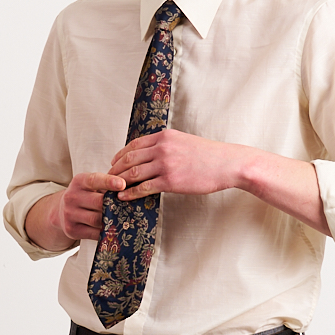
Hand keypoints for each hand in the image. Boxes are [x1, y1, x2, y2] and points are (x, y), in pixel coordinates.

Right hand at [27, 172, 128, 248]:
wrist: (62, 211)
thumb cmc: (86, 195)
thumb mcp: (92, 185)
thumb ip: (108, 185)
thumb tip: (133, 187)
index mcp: (78, 182)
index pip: (94, 180)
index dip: (108, 182)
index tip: (122, 184)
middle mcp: (71, 197)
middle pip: (98, 202)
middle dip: (115, 205)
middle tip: (132, 206)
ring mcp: (70, 214)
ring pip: (97, 220)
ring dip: (113, 220)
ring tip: (126, 219)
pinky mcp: (72, 230)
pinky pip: (94, 233)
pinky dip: (107, 232)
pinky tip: (116, 230)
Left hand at [108, 128, 251, 199]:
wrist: (228, 164)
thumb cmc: (209, 155)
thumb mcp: (184, 142)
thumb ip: (167, 145)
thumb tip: (152, 152)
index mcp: (164, 136)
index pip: (134, 145)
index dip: (120, 155)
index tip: (113, 164)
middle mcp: (162, 148)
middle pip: (129, 159)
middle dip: (114, 170)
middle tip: (107, 179)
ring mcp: (165, 164)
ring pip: (133, 173)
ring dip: (119, 182)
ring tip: (111, 189)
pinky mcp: (171, 181)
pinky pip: (144, 188)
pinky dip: (131, 193)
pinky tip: (123, 198)